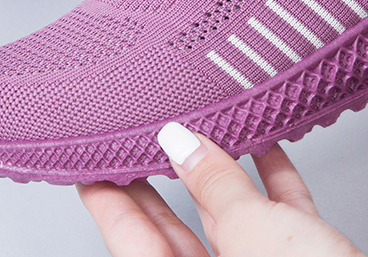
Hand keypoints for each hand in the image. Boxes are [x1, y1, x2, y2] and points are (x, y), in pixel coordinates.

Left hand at [77, 124, 364, 256]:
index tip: (92, 161)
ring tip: (206, 127)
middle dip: (160, 178)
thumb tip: (181, 142)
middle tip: (141, 135)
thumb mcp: (251, 233)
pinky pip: (274, 216)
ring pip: (227, 219)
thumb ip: (215, 186)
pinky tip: (266, 146)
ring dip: (222, 171)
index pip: (129, 241)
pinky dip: (270, 180)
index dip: (108, 199)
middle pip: (172, 231)